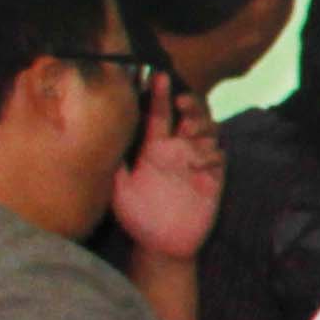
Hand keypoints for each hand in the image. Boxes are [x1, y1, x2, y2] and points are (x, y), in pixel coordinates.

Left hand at [113, 96, 225, 263]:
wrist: (162, 244)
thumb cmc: (137, 216)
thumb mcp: (117, 189)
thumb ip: (113, 162)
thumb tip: (100, 134)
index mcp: (153, 147)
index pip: (158, 114)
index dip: (158, 94)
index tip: (157, 75)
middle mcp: (176, 150)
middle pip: (189, 115)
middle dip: (189, 103)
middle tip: (181, 101)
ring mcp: (196, 163)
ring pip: (207, 130)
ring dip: (202, 124)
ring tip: (192, 129)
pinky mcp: (212, 178)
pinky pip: (219, 157)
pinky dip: (211, 154)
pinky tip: (199, 162)